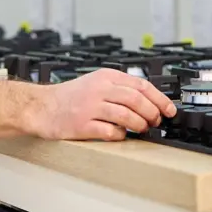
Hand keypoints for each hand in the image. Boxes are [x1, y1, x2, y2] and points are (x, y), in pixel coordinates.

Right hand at [28, 69, 176, 140]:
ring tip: (142, 129)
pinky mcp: (82, 125)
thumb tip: (150, 100)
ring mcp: (90, 107)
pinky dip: (121, 135)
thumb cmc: (71, 97)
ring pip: (127, 116)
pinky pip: (110, 131)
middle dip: (153, 113)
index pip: (141, 85)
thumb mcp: (97, 82)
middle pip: (137, 100)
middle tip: (156, 121)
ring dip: (140, 125)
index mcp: (106, 77)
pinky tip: (122, 134)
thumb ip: (120, 87)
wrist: (42, 107)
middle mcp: (99, 89)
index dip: (160, 99)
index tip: (170, 110)